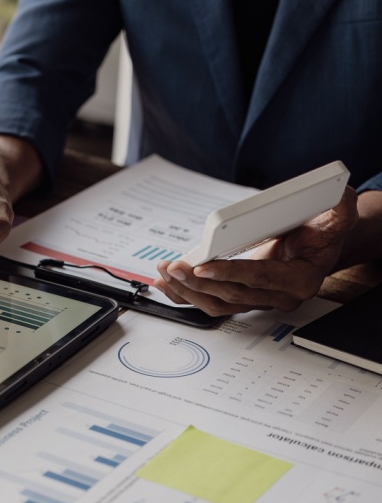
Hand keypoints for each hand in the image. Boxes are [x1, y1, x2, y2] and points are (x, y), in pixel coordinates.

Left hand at [153, 187, 359, 315]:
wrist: (320, 246)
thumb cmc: (323, 232)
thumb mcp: (337, 218)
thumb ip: (339, 212)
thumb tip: (339, 198)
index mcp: (299, 280)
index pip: (259, 279)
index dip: (230, 274)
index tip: (202, 267)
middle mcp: (277, 296)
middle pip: (231, 295)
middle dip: (198, 283)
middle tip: (173, 268)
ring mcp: (258, 299)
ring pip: (217, 304)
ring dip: (187, 292)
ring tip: (164, 274)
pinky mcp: (242, 297)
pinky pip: (211, 302)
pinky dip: (186, 295)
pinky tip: (165, 285)